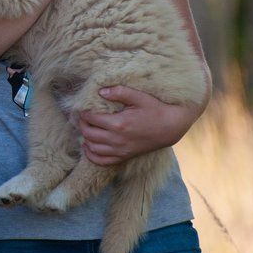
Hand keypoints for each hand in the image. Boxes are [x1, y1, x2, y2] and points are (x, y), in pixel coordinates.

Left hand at [76, 86, 202, 165]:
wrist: (170, 127)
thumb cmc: (155, 109)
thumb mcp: (139, 97)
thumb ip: (119, 92)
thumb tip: (100, 91)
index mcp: (119, 123)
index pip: (92, 119)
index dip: (84, 113)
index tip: (82, 108)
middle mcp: (117, 139)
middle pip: (89, 134)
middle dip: (82, 125)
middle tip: (82, 118)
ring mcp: (120, 150)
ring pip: (93, 148)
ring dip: (85, 139)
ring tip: (85, 129)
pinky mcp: (124, 156)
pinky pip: (102, 161)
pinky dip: (91, 155)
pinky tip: (88, 147)